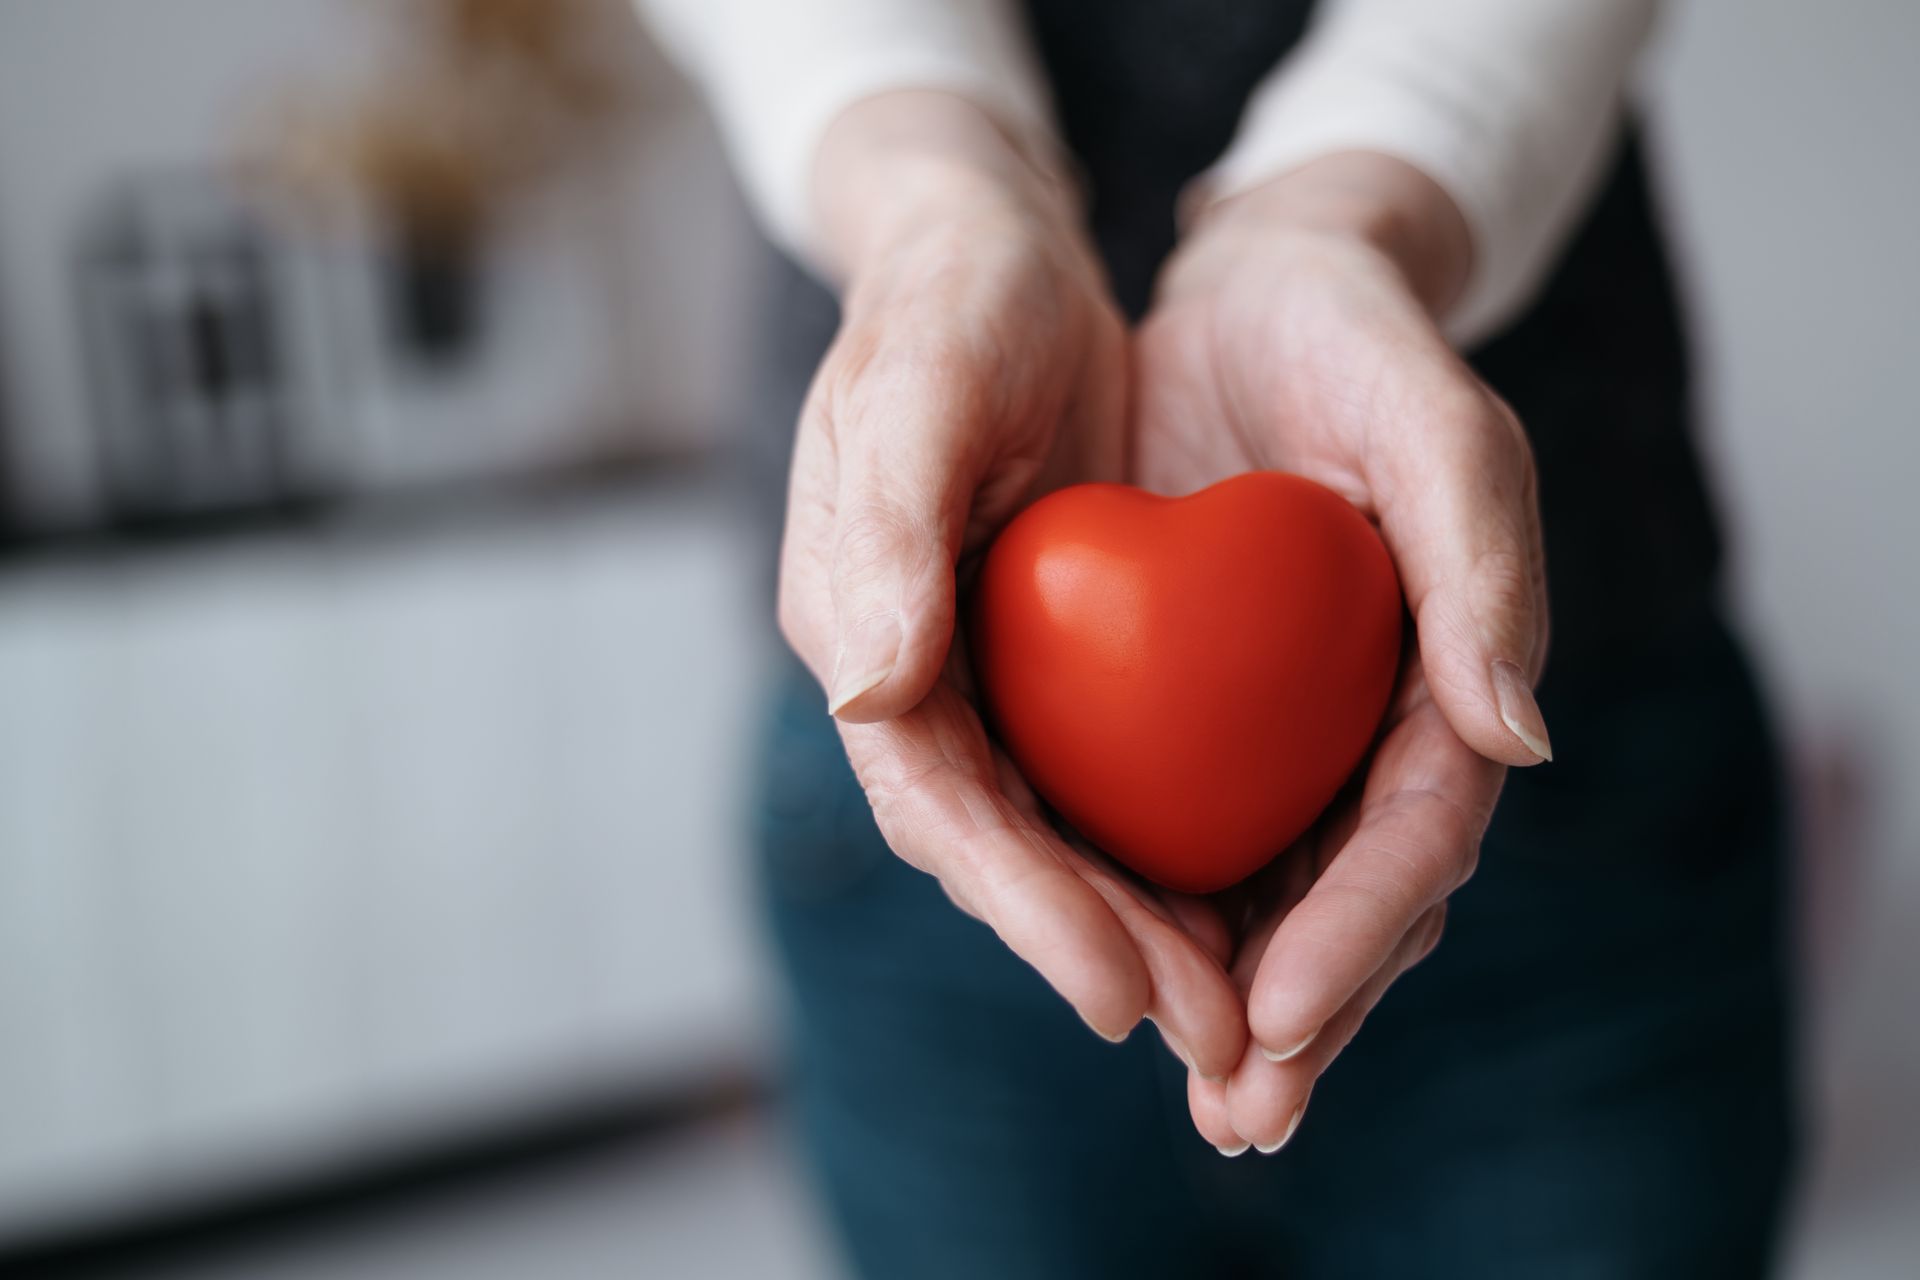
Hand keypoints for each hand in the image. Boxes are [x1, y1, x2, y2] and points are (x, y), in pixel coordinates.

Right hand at [777, 93, 1247, 1073]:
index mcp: (860, 633)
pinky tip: (1245, 897)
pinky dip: (1166, 847)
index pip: (939, 804)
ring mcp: (979, 673)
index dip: (1025, 905)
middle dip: (1102, 949)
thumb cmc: (947, 308)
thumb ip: (883, 540)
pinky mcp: (1046, 656)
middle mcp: (911, 677)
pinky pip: (1104, 778)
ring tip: (1243, 1016)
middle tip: (1215, 1043)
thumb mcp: (913, 396)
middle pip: (1003, 849)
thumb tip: (871, 699)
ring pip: (1058, 835)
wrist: (988, 252)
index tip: (1120, 995)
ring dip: (1144, 926)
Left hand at [1128, 155, 1552, 1151]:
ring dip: (1238, 1005)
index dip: (1357, 928)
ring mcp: (1295, 730)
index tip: (1281, 1012)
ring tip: (1197, 1098)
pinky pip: (1192, 833)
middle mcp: (1376, 723)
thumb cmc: (1354, 344)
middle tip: (1242, 1116)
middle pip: (1351, 898)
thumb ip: (1483, 560)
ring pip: (1274, 894)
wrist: (1260, 295)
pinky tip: (1120, 973)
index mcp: (1448, 673)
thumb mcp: (1432, 419)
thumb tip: (1521, 744)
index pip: (1415, 833)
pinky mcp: (1211, 716)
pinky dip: (1165, 913)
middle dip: (1302, 1015)